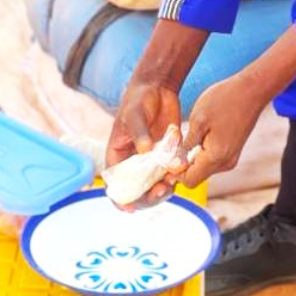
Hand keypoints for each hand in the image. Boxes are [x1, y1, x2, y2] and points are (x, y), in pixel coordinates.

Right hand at [105, 78, 183, 207]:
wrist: (158, 87)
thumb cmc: (138, 99)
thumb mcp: (134, 114)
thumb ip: (139, 134)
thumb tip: (144, 153)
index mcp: (118, 154)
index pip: (116, 184)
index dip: (121, 199)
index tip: (131, 208)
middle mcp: (133, 161)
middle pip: (137, 190)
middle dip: (148, 196)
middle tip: (160, 191)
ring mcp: (150, 160)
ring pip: (155, 185)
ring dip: (163, 190)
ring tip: (171, 183)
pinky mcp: (166, 155)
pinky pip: (169, 172)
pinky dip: (174, 177)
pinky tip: (180, 172)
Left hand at [179, 74, 267, 187]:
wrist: (251, 89)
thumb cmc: (224, 100)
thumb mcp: (198, 120)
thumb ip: (186, 145)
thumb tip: (174, 164)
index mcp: (215, 157)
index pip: (189, 181)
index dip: (173, 173)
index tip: (163, 157)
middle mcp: (226, 163)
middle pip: (196, 176)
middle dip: (181, 166)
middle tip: (170, 146)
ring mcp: (231, 157)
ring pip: (203, 168)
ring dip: (191, 158)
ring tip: (183, 137)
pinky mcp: (233, 150)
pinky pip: (212, 160)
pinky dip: (201, 152)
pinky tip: (196, 135)